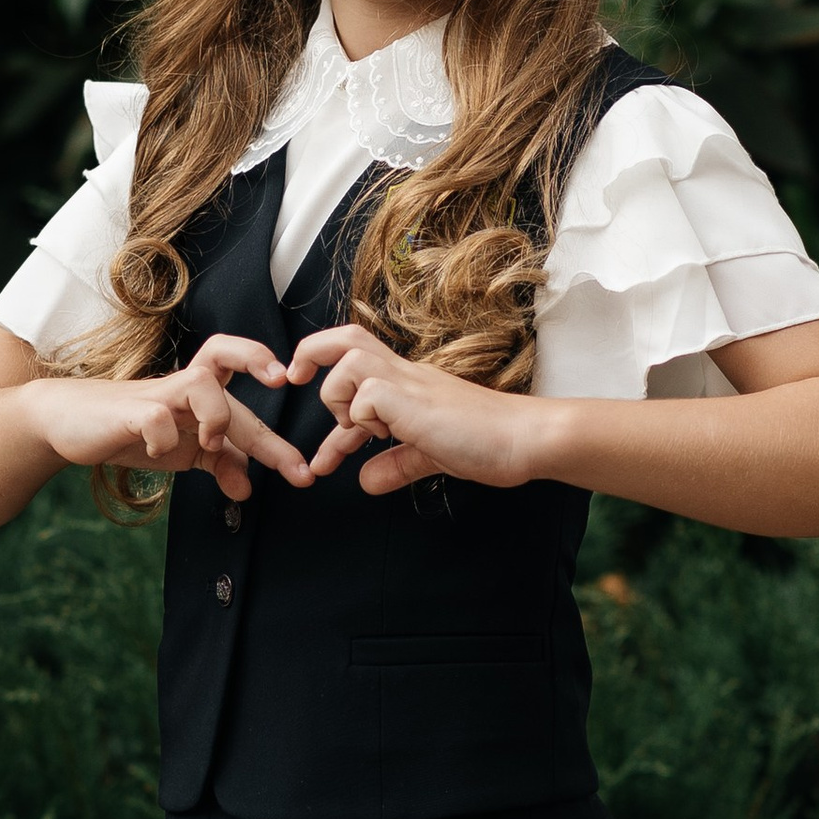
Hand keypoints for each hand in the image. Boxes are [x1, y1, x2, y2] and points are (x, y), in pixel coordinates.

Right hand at [24, 335, 313, 502]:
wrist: (67, 423)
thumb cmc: (130, 430)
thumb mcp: (183, 450)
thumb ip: (219, 463)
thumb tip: (247, 490)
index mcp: (198, 391)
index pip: (239, 373)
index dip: (266, 368)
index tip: (290, 382)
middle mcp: (181, 386)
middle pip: (232, 391)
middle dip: (269, 439)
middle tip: (298, 472)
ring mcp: (155, 397)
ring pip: (202, 383)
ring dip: (218, 418)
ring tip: (212, 447)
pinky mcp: (128, 413)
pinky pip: (157, 419)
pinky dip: (164, 440)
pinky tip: (159, 453)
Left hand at [292, 324, 531, 495]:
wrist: (524, 438)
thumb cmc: (487, 443)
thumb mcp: (429, 455)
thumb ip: (397, 465)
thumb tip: (367, 481)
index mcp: (407, 383)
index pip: (355, 366)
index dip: (323, 390)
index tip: (316, 425)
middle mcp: (404, 375)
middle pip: (346, 337)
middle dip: (310, 352)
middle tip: (294, 379)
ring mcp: (409, 384)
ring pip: (348, 364)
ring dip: (340, 397)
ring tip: (362, 429)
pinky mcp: (414, 400)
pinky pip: (366, 395)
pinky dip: (362, 417)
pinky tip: (384, 435)